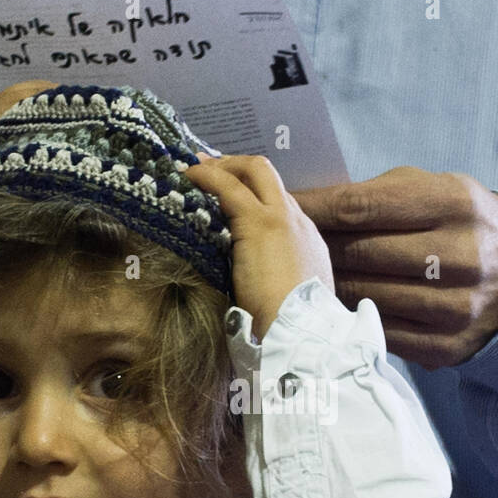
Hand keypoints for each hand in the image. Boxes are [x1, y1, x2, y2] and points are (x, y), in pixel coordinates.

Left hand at [183, 153, 334, 337]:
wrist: (301, 330)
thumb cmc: (295, 325)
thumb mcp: (293, 297)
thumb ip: (279, 282)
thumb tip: (257, 286)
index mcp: (307, 241)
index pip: (279, 203)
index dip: (253, 194)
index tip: (232, 195)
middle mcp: (298, 222)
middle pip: (270, 177)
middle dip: (239, 167)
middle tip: (210, 168)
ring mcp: (280, 218)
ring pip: (255, 171)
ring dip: (222, 167)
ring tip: (195, 169)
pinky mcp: (259, 222)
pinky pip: (229, 187)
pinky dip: (208, 176)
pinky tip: (189, 175)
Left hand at [291, 167, 497, 369]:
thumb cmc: (460, 223)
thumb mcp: (434, 190)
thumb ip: (378, 195)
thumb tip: (306, 205)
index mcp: (454, 203)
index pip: (362, 207)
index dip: (314, 209)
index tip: (282, 207)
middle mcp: (460, 255)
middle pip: (360, 254)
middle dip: (316, 249)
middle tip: (285, 246)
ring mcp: (456, 306)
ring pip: (366, 297)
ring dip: (327, 288)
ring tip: (302, 278)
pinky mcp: (449, 345)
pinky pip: (381, 332)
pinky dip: (352, 320)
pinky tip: (333, 309)